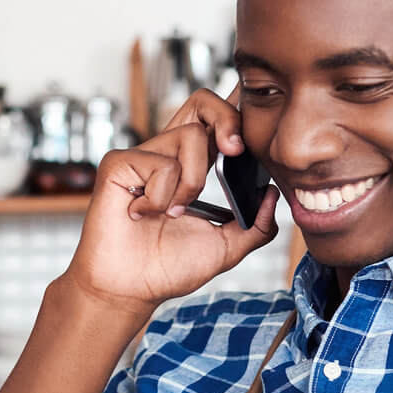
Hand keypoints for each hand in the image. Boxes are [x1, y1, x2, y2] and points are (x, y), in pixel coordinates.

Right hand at [61, 89, 279, 316]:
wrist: (129, 290)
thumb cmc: (167, 268)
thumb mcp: (225, 248)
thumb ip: (255, 226)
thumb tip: (272, 194)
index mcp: (192, 165)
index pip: (216, 120)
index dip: (237, 112)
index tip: (252, 138)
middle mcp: (167, 153)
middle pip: (202, 101)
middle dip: (227, 119)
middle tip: (234, 151)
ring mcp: (142, 155)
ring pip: (190, 137)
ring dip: (191, 184)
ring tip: (171, 214)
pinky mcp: (119, 163)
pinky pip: (161, 164)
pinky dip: (160, 196)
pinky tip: (141, 214)